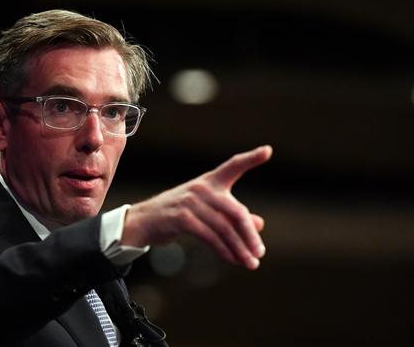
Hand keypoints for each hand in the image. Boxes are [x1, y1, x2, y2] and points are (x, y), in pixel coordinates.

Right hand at [122, 145, 272, 268]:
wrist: (145, 221)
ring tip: (250, 263)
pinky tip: (232, 259)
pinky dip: (224, 250)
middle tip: (260, 253)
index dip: (250, 158)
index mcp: (210, 181)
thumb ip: (232, 217)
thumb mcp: (207, 211)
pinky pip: (209, 237)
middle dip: (249, 235)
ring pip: (224, 228)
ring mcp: (190, 202)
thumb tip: (259, 225)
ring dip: (239, 248)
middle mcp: (201, 188)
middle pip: (235, 212)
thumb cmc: (179, 214)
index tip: (267, 150)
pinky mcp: (181, 218)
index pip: (233, 166)